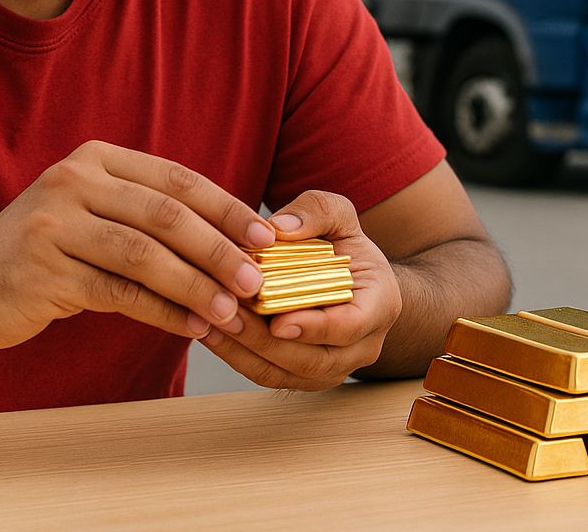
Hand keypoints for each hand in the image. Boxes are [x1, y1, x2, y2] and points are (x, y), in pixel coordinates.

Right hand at [0, 141, 276, 348]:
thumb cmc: (45, 253)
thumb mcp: (93, 214)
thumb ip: (147, 215)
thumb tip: (233, 238)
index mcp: (95, 160)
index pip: (177, 180)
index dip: (226, 208)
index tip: (266, 236)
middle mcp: (73, 182)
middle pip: (165, 215)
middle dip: (219, 249)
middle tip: (257, 279)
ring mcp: (54, 225)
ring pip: (145, 255)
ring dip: (195, 285)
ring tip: (231, 309)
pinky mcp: (44, 271)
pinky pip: (119, 293)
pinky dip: (162, 311)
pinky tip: (191, 326)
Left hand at [200, 190, 402, 389]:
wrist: (353, 282)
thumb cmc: (344, 246)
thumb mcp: (338, 216)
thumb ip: (316, 211)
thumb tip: (280, 229)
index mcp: (378, 305)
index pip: (349, 326)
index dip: (314, 327)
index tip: (277, 320)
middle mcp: (361, 346)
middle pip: (312, 359)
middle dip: (264, 341)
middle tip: (227, 315)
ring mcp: (333, 367)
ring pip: (285, 373)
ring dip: (243, 352)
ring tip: (209, 324)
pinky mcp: (304, 376)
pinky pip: (268, 376)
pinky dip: (237, 357)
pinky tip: (209, 332)